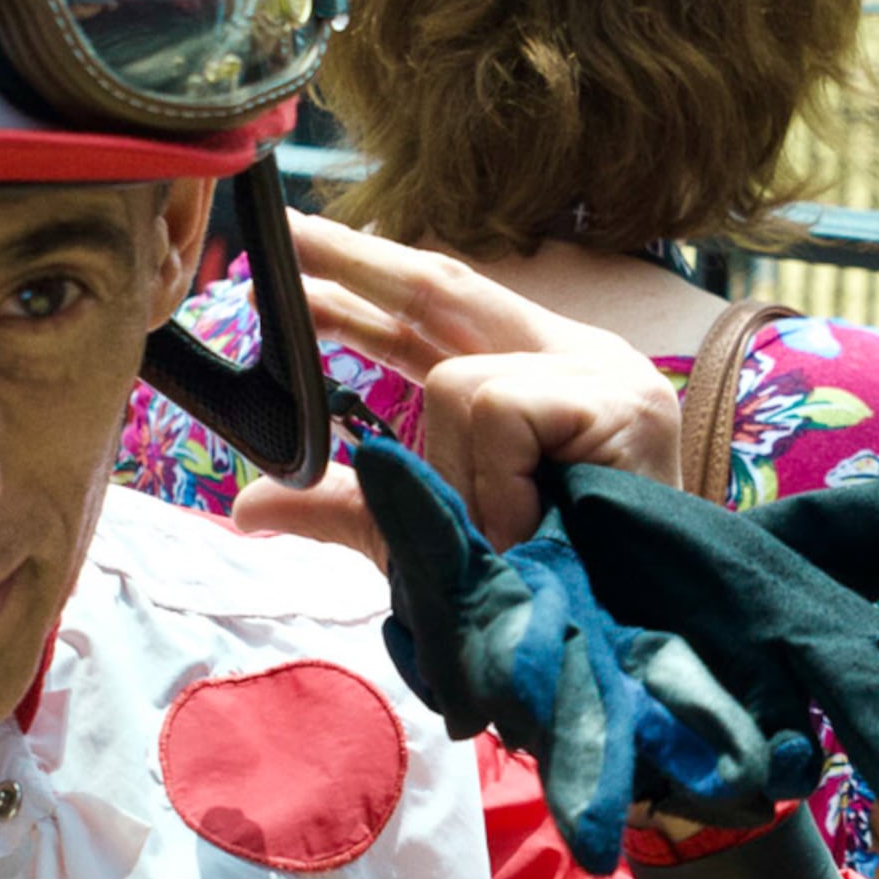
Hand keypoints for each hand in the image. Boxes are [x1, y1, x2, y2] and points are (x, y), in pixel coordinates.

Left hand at [231, 217, 681, 559]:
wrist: (631, 644)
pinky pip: (497, 409)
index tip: (295, 247)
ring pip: (454, 383)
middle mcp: (572, 358)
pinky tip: (532, 520)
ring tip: (507, 533)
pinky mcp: (619, 399)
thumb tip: (247, 504)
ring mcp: (602, 373)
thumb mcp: (428, 534)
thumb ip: (348, 506)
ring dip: (457, 475)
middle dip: (356, 264)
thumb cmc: (545, 587)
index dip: (364, 279)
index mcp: (534, 380)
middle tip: (281, 233)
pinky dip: (494, 480)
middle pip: (443, 289)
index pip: (435, 308)